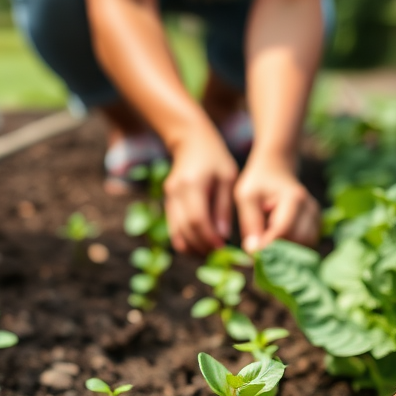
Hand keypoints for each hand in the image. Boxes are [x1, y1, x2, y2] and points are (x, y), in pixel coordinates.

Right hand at [165, 127, 239, 253]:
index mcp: (193, 185)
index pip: (197, 220)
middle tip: (217, 255)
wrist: (189, 140)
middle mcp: (176, 193)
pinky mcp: (168, 203)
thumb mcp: (227, 178)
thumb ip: (224, 208)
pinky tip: (198, 246)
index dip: (208, 238)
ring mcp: (169, 198)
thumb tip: (222, 237)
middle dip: (201, 247)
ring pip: (176, 233)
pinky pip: (173, 229)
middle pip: (185, 230)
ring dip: (192, 248)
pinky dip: (184, 241)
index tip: (221, 248)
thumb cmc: (215, 158)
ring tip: (208, 254)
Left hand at [235, 151, 320, 252]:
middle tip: (259, 246)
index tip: (252, 251)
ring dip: (286, 250)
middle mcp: (310, 209)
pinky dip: (292, 249)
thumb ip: (250, 222)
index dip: (267, 246)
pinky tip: (280, 239)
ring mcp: (316, 217)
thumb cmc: (258, 182)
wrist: (277, 169)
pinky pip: (306, 246)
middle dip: (277, 250)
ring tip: (270, 238)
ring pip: (304, 248)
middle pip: (296, 242)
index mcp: (294, 199)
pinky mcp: (316, 226)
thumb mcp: (246, 197)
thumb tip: (254, 250)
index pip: (283, 231)